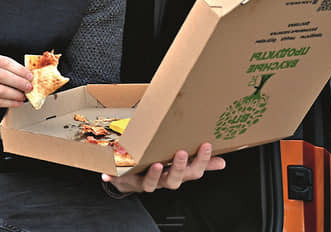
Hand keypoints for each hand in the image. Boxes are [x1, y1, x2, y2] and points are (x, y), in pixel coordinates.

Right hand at [0, 52, 32, 119]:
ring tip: (23, 95)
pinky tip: (17, 102)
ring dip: (15, 93)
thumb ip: (3, 68)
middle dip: (18, 81)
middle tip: (28, 86)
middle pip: (1, 75)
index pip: (2, 61)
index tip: (29, 75)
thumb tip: (25, 74)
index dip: (18, 68)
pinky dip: (10, 102)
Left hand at [101, 143, 225, 193]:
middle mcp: (161, 181)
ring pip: (151, 184)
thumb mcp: (180, 163)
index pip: (193, 172)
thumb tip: (222, 161)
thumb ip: (199, 162)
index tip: (206, 145)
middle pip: (174, 181)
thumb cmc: (157, 167)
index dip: (202, 161)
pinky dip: (114, 177)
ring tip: (156, 164)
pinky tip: (108, 172)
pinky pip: (119, 180)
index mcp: (176, 175)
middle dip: (178, 168)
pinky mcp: (125, 181)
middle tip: (181, 153)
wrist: (131, 179)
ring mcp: (143, 182)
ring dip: (153, 175)